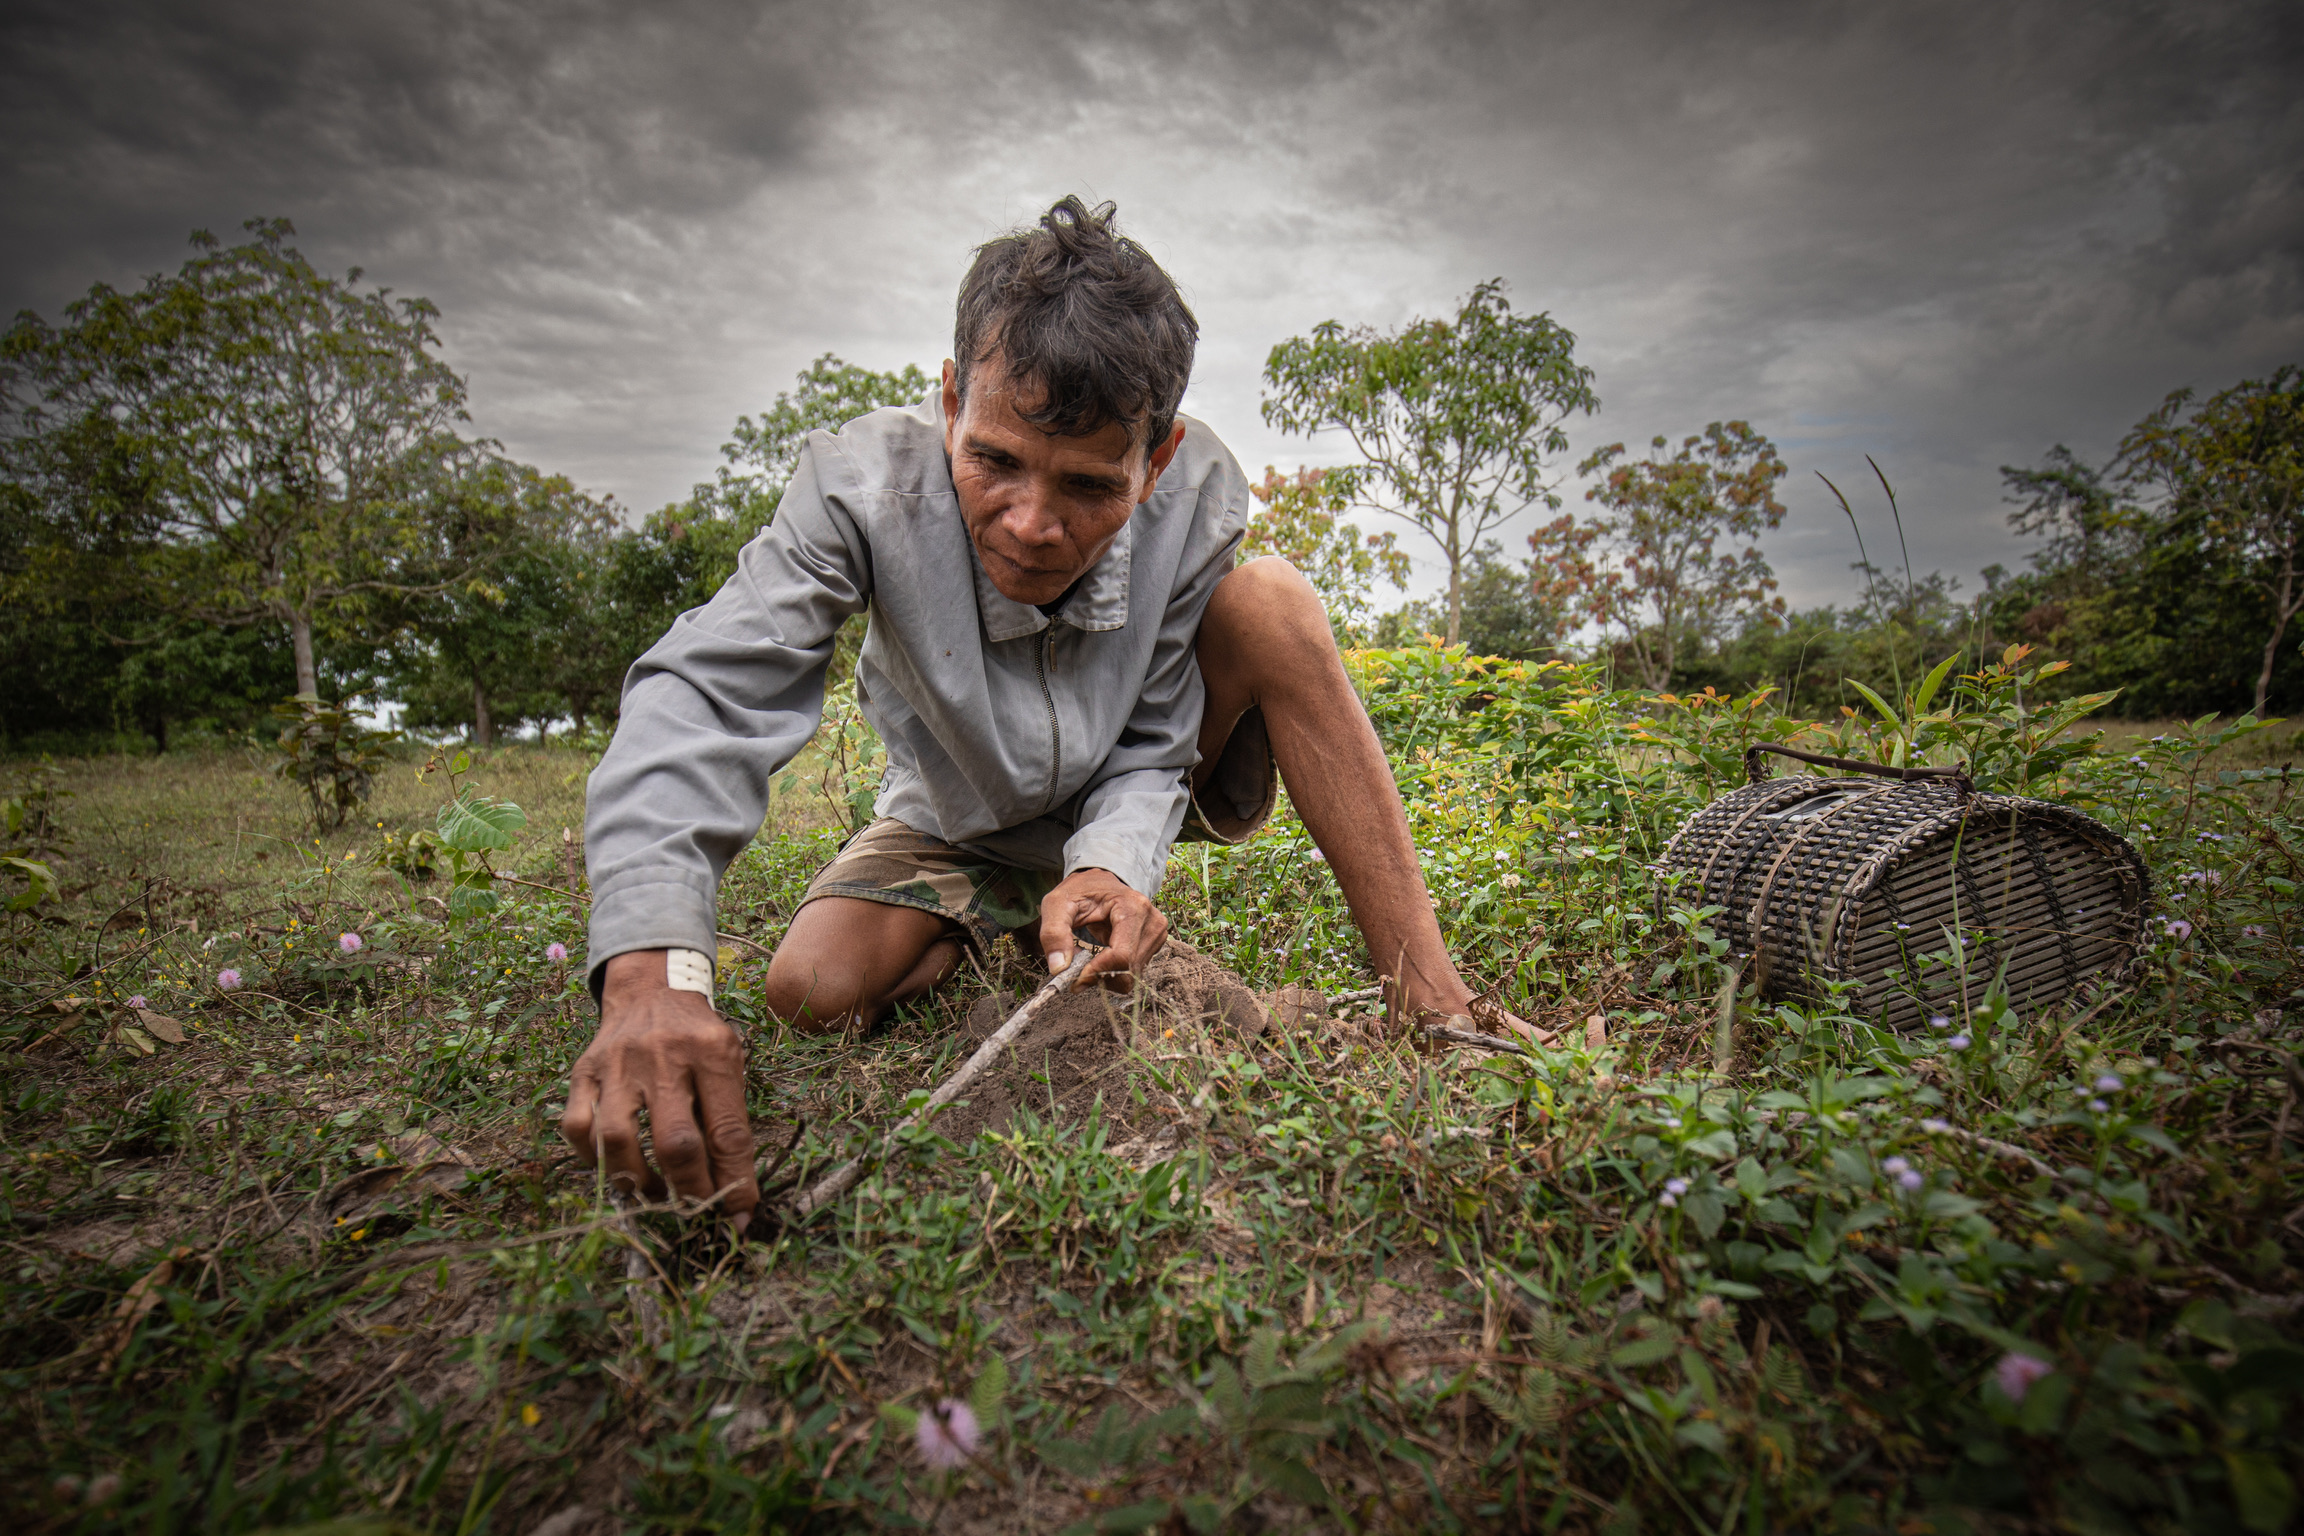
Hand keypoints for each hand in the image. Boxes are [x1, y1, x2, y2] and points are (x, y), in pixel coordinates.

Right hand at [561, 950, 757, 1228]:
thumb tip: (735, 1195)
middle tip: (696, 1210)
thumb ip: (731, 1124)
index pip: (728, 1131)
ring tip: (655, 1193)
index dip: (735, 1182)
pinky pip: (576, 1127)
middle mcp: (662, 1056)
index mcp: (711, 1053)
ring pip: (617, 1140)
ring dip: (638, 1181)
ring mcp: (616, 1064)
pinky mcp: (583, 1072)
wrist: (652, 990)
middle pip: (675, 1142)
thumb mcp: (728, 1065)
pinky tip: (616, 1167)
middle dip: (689, 1190)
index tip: (738, 1216)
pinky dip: (594, 1160)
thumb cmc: (697, 1039)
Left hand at [1037, 867, 1167, 987]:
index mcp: (1133, 908)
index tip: (1075, 978)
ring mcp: (1156, 934)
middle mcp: (1152, 922)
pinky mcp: (1154, 944)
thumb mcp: (1057, 904)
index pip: (1122, 955)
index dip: (1097, 972)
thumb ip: (1054, 933)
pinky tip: (1101, 959)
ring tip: (1089, 959)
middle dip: (1099, 976)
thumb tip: (1058, 968)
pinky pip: (1133, 973)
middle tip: (1077, 969)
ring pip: (1131, 976)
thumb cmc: (1080, 890)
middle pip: (1128, 969)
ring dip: (1106, 977)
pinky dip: (1113, 973)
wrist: (1100, 882)